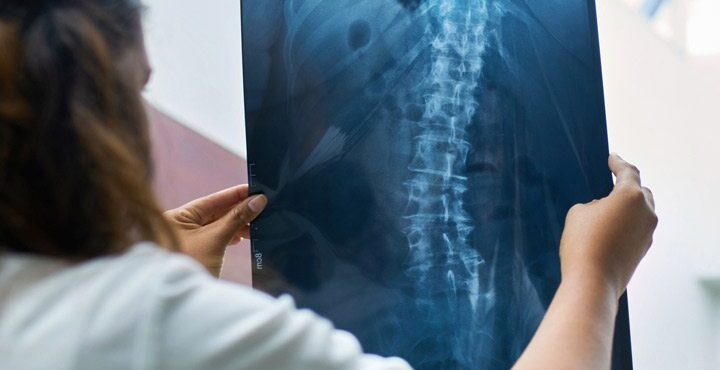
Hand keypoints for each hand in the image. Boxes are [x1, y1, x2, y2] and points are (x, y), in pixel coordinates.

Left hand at [163, 185, 267, 276]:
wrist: (180, 304)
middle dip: (240, 209)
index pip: (213, 200)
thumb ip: (237, 218)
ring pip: (219, 226)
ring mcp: (190, 241)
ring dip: (238, 224)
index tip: (257, 189)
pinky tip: (244, 236)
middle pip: (216, 212)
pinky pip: (218, 238)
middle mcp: (182, 226)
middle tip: (264, 204)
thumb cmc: (191, 267)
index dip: (236, 194)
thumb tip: (258, 201)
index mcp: (178, 216)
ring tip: (259, 221)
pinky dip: (232, 236)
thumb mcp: (215, 240)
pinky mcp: (198, 254)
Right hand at [559, 154, 657, 298]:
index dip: (618, 163)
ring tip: (608, 209)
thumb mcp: (578, 213)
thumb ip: (593, 204)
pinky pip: (637, 228)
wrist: (592, 282)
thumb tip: (603, 211)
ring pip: (641, 211)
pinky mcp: (643, 249)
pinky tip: (610, 228)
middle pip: (640, 191)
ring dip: (627, 207)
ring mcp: (648, 232)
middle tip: (611, 183)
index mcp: (630, 196)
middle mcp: (646, 212)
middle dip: (627, 186)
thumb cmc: (582, 243)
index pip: (628, 172)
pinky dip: (626, 224)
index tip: (613, 158)